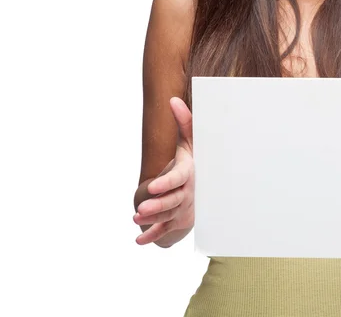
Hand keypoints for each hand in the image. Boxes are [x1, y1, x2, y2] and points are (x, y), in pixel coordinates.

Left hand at [134, 97, 194, 244]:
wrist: (205, 185)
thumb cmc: (194, 159)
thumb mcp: (190, 141)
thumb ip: (183, 122)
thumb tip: (172, 100)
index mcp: (190, 172)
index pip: (179, 178)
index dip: (167, 183)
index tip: (152, 186)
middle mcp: (188, 191)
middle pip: (173, 200)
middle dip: (157, 205)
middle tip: (139, 208)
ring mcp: (184, 208)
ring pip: (168, 216)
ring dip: (152, 219)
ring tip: (135, 217)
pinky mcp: (178, 221)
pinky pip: (165, 230)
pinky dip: (153, 236)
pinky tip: (138, 241)